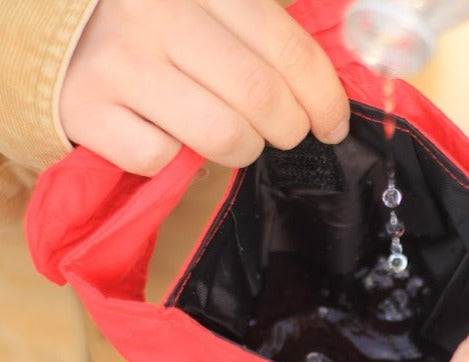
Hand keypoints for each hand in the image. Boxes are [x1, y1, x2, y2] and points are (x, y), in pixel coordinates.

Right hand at [60, 0, 349, 174]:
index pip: (288, 48)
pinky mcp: (88, 111)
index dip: (324, 97)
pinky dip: (177, 162)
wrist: (59, 34)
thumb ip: (260, 33)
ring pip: (221, 136)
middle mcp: (158, 16)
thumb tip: (323, 89)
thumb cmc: (152, 28)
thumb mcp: (207, 9)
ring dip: (243, 150)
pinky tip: (169, 138)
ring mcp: (120, 65)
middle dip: (289, 130)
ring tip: (237, 141)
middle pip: (261, 98)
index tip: (333, 125)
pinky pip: (162, 159)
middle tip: (286, 134)